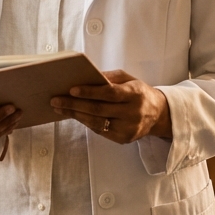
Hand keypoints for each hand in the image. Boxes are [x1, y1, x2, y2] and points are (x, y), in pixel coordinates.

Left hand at [50, 70, 171, 143]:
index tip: (71, 90)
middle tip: (56, 100)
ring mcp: (128, 129)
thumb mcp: (128, 78)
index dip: (90, 92)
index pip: (109, 93)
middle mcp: (133, 113)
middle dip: (74, 105)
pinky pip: (100, 131)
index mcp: (135, 94)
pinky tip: (73, 115)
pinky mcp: (124, 139)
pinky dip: (85, 122)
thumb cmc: (138, 92)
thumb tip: (85, 76)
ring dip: (75, 115)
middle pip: (99, 110)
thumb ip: (109, 77)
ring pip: (97, 123)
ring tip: (59, 108)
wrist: (158, 114)